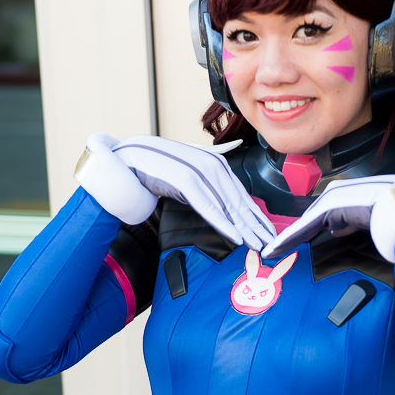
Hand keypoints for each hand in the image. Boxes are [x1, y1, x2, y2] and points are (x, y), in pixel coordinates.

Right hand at [76, 134, 275, 249]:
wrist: (123, 162)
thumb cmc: (154, 170)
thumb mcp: (185, 171)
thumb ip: (208, 168)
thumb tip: (231, 150)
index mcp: (213, 163)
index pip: (240, 193)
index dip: (256, 214)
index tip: (269, 233)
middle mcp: (209, 164)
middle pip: (238, 199)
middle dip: (255, 223)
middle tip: (271, 245)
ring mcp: (196, 170)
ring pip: (226, 203)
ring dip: (244, 226)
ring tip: (257, 245)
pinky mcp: (182, 179)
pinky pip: (207, 205)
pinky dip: (223, 221)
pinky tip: (236, 236)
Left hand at [262, 172, 394, 262]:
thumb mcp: (373, 222)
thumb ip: (353, 223)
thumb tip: (337, 229)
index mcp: (350, 198)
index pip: (323, 217)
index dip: (306, 231)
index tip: (294, 244)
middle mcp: (339, 194)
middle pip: (310, 219)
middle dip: (293, 235)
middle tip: (275, 250)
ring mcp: (335, 199)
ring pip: (305, 223)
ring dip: (287, 239)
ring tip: (270, 253)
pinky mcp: (332, 207)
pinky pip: (306, 226)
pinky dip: (290, 239)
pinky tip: (277, 249)